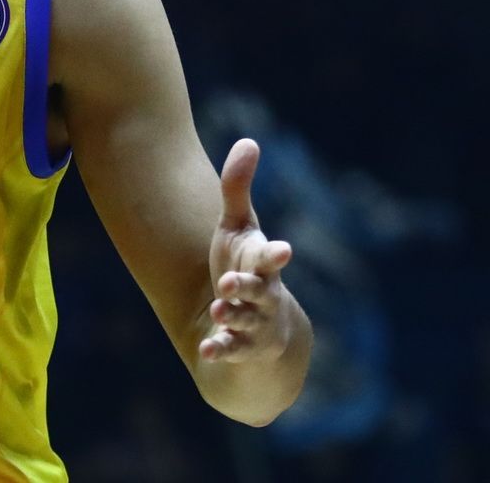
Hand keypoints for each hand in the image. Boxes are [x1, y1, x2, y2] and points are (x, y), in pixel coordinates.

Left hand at [201, 138, 295, 362]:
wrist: (258, 325)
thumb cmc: (243, 265)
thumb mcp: (236, 228)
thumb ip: (237, 189)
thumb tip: (248, 140)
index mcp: (263, 264)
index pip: (272, 258)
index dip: (275, 254)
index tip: (282, 250)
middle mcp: (265, 294)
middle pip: (261, 290)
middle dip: (248, 287)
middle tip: (230, 283)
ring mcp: (256, 323)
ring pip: (247, 321)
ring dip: (233, 316)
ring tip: (218, 309)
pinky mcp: (243, 347)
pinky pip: (232, 349)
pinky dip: (220, 349)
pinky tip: (206, 349)